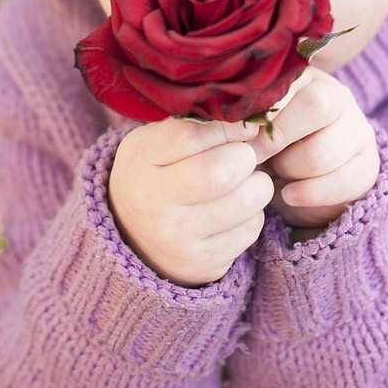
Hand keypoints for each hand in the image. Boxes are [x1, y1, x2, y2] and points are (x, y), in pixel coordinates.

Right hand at [109, 117, 273, 286]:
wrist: (132, 234)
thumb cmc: (155, 173)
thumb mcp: (158, 141)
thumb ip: (198, 125)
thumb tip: (255, 127)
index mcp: (141, 161)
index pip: (190, 136)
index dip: (227, 127)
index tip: (243, 125)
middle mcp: (153, 203)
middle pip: (221, 172)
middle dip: (246, 156)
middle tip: (244, 156)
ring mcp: (178, 238)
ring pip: (246, 201)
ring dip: (256, 185)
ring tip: (241, 182)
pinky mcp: (203, 263)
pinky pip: (251, 228)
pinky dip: (252, 213)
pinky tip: (232, 210)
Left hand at [249, 68, 380, 236]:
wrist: (295, 184)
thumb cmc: (266, 147)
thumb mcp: (253, 128)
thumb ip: (245, 118)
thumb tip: (238, 125)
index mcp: (307, 78)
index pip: (293, 79)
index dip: (266, 105)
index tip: (243, 130)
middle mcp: (339, 97)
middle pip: (318, 105)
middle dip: (279, 136)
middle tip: (256, 154)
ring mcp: (359, 129)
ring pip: (323, 152)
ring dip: (290, 169)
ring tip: (276, 172)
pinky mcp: (369, 164)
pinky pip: (342, 182)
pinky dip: (309, 193)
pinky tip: (289, 195)